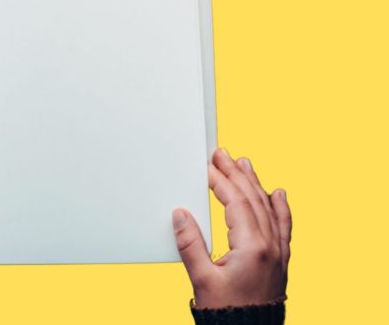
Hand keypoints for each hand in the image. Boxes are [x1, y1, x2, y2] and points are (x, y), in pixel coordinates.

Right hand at [172, 148, 290, 308]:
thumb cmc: (227, 312)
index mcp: (252, 248)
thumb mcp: (202, 279)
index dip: (221, 181)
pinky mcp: (280, 260)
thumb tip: (180, 215)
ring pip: (269, 209)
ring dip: (256, 184)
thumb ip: (191, 245)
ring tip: (244, 164)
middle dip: (236, 174)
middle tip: (223, 154)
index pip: (236, 202)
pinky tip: (278, 194)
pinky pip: (283, 226)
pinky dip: (281, 208)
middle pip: (254, 199)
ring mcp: (278, 253)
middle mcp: (270, 246)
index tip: (208, 166)